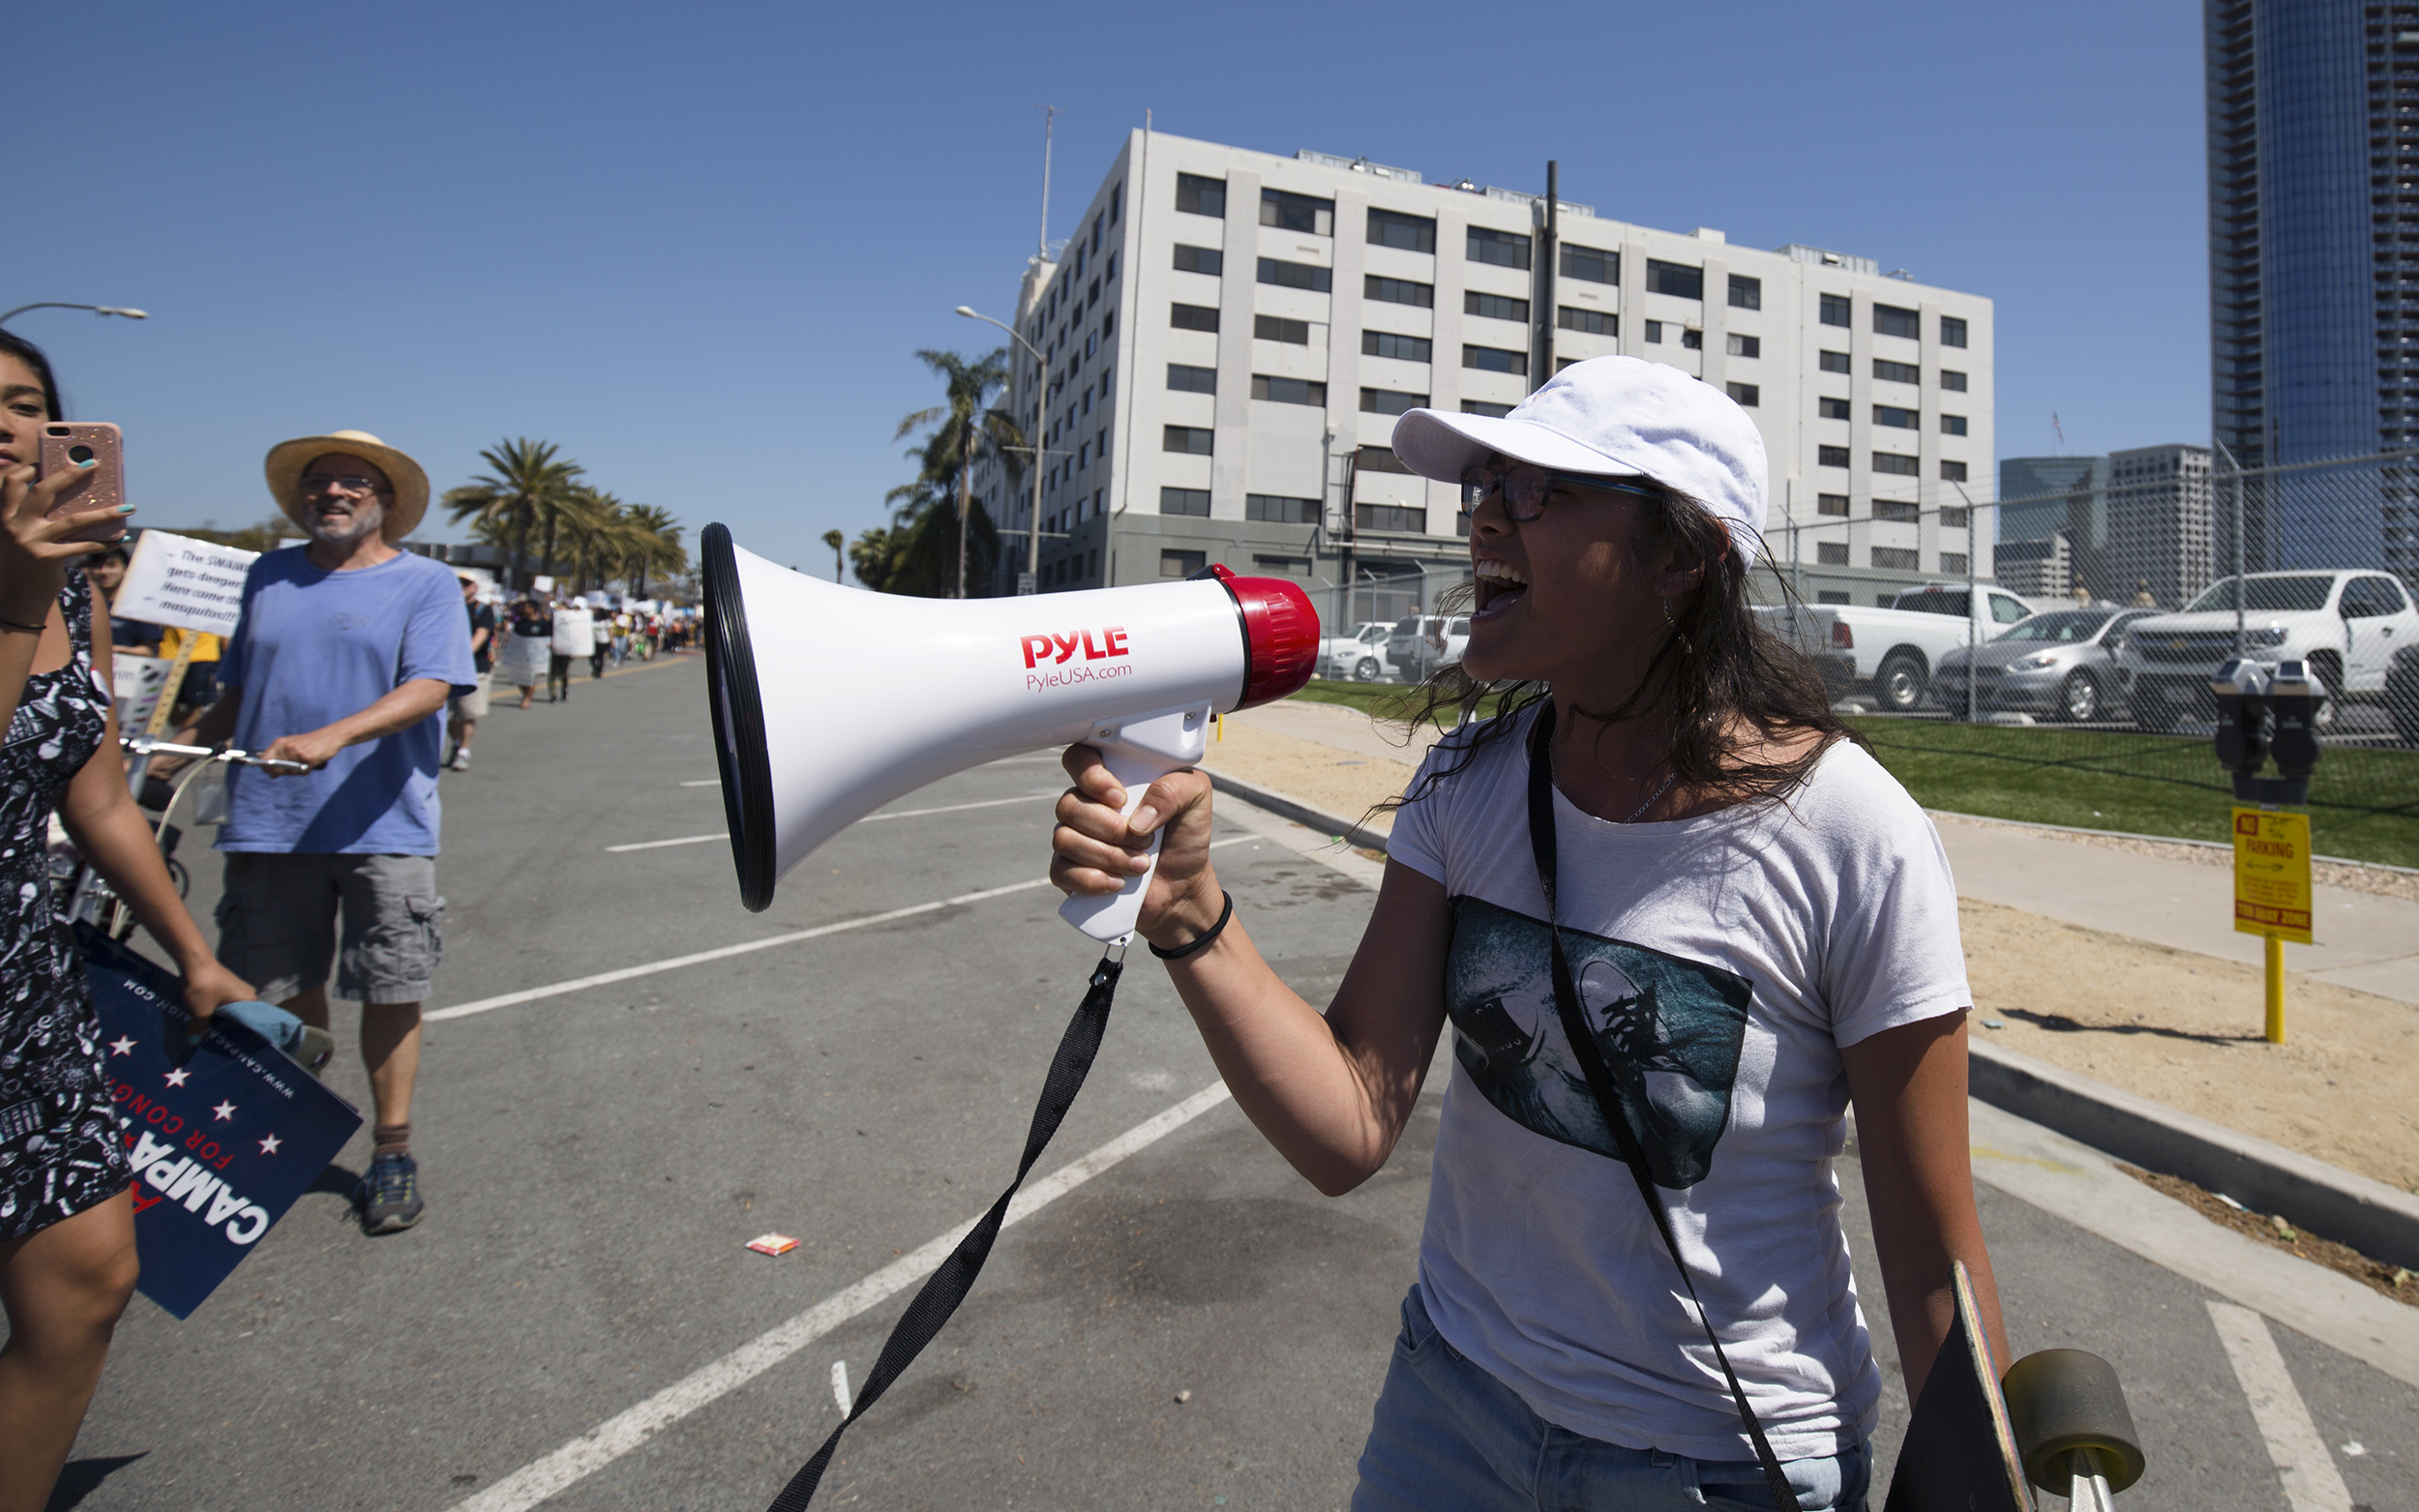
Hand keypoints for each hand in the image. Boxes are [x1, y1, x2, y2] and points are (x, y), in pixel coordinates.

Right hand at [0, 462, 130, 608]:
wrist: (15, 598)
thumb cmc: (25, 561)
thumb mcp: (22, 534)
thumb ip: (37, 516)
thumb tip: (80, 497)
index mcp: (4, 515)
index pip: (12, 482)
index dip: (29, 469)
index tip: (48, 461)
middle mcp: (14, 525)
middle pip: (43, 491)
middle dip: (70, 473)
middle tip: (95, 463)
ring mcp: (30, 541)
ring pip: (73, 520)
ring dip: (105, 513)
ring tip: (129, 508)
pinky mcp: (46, 559)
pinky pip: (83, 546)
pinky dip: (105, 543)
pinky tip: (122, 539)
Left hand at [179, 958, 257, 1042]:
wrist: (194, 961)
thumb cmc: (203, 986)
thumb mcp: (200, 1012)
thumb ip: (199, 1028)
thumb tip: (193, 1043)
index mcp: (249, 1000)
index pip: (253, 1023)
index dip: (244, 1035)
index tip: (237, 1046)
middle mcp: (247, 994)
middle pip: (242, 1016)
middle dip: (231, 1028)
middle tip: (223, 1044)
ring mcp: (237, 988)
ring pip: (232, 1009)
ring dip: (223, 1019)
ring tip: (215, 1033)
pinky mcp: (226, 985)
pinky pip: (226, 1002)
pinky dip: (218, 1010)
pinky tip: (209, 1018)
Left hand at [261, 727, 346, 773]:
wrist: (330, 736)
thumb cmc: (310, 742)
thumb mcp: (292, 746)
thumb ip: (280, 758)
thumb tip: (270, 775)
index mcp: (280, 742)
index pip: (264, 759)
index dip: (265, 768)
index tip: (271, 772)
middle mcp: (286, 747)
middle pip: (276, 769)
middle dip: (284, 772)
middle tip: (294, 766)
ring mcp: (297, 753)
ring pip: (290, 772)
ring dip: (297, 771)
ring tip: (305, 762)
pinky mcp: (308, 758)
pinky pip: (302, 772)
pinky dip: (307, 770)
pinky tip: (311, 762)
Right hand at [1050, 745, 1221, 949]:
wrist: (1184, 885)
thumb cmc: (1185, 834)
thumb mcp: (1195, 799)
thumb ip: (1173, 790)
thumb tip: (1137, 818)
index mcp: (1113, 777)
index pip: (1079, 758)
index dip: (1089, 775)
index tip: (1119, 798)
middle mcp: (1087, 804)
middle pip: (1069, 805)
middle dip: (1111, 828)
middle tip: (1146, 840)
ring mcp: (1075, 838)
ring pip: (1065, 839)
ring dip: (1108, 856)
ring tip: (1141, 865)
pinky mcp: (1070, 872)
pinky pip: (1061, 871)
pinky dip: (1092, 879)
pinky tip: (1118, 883)